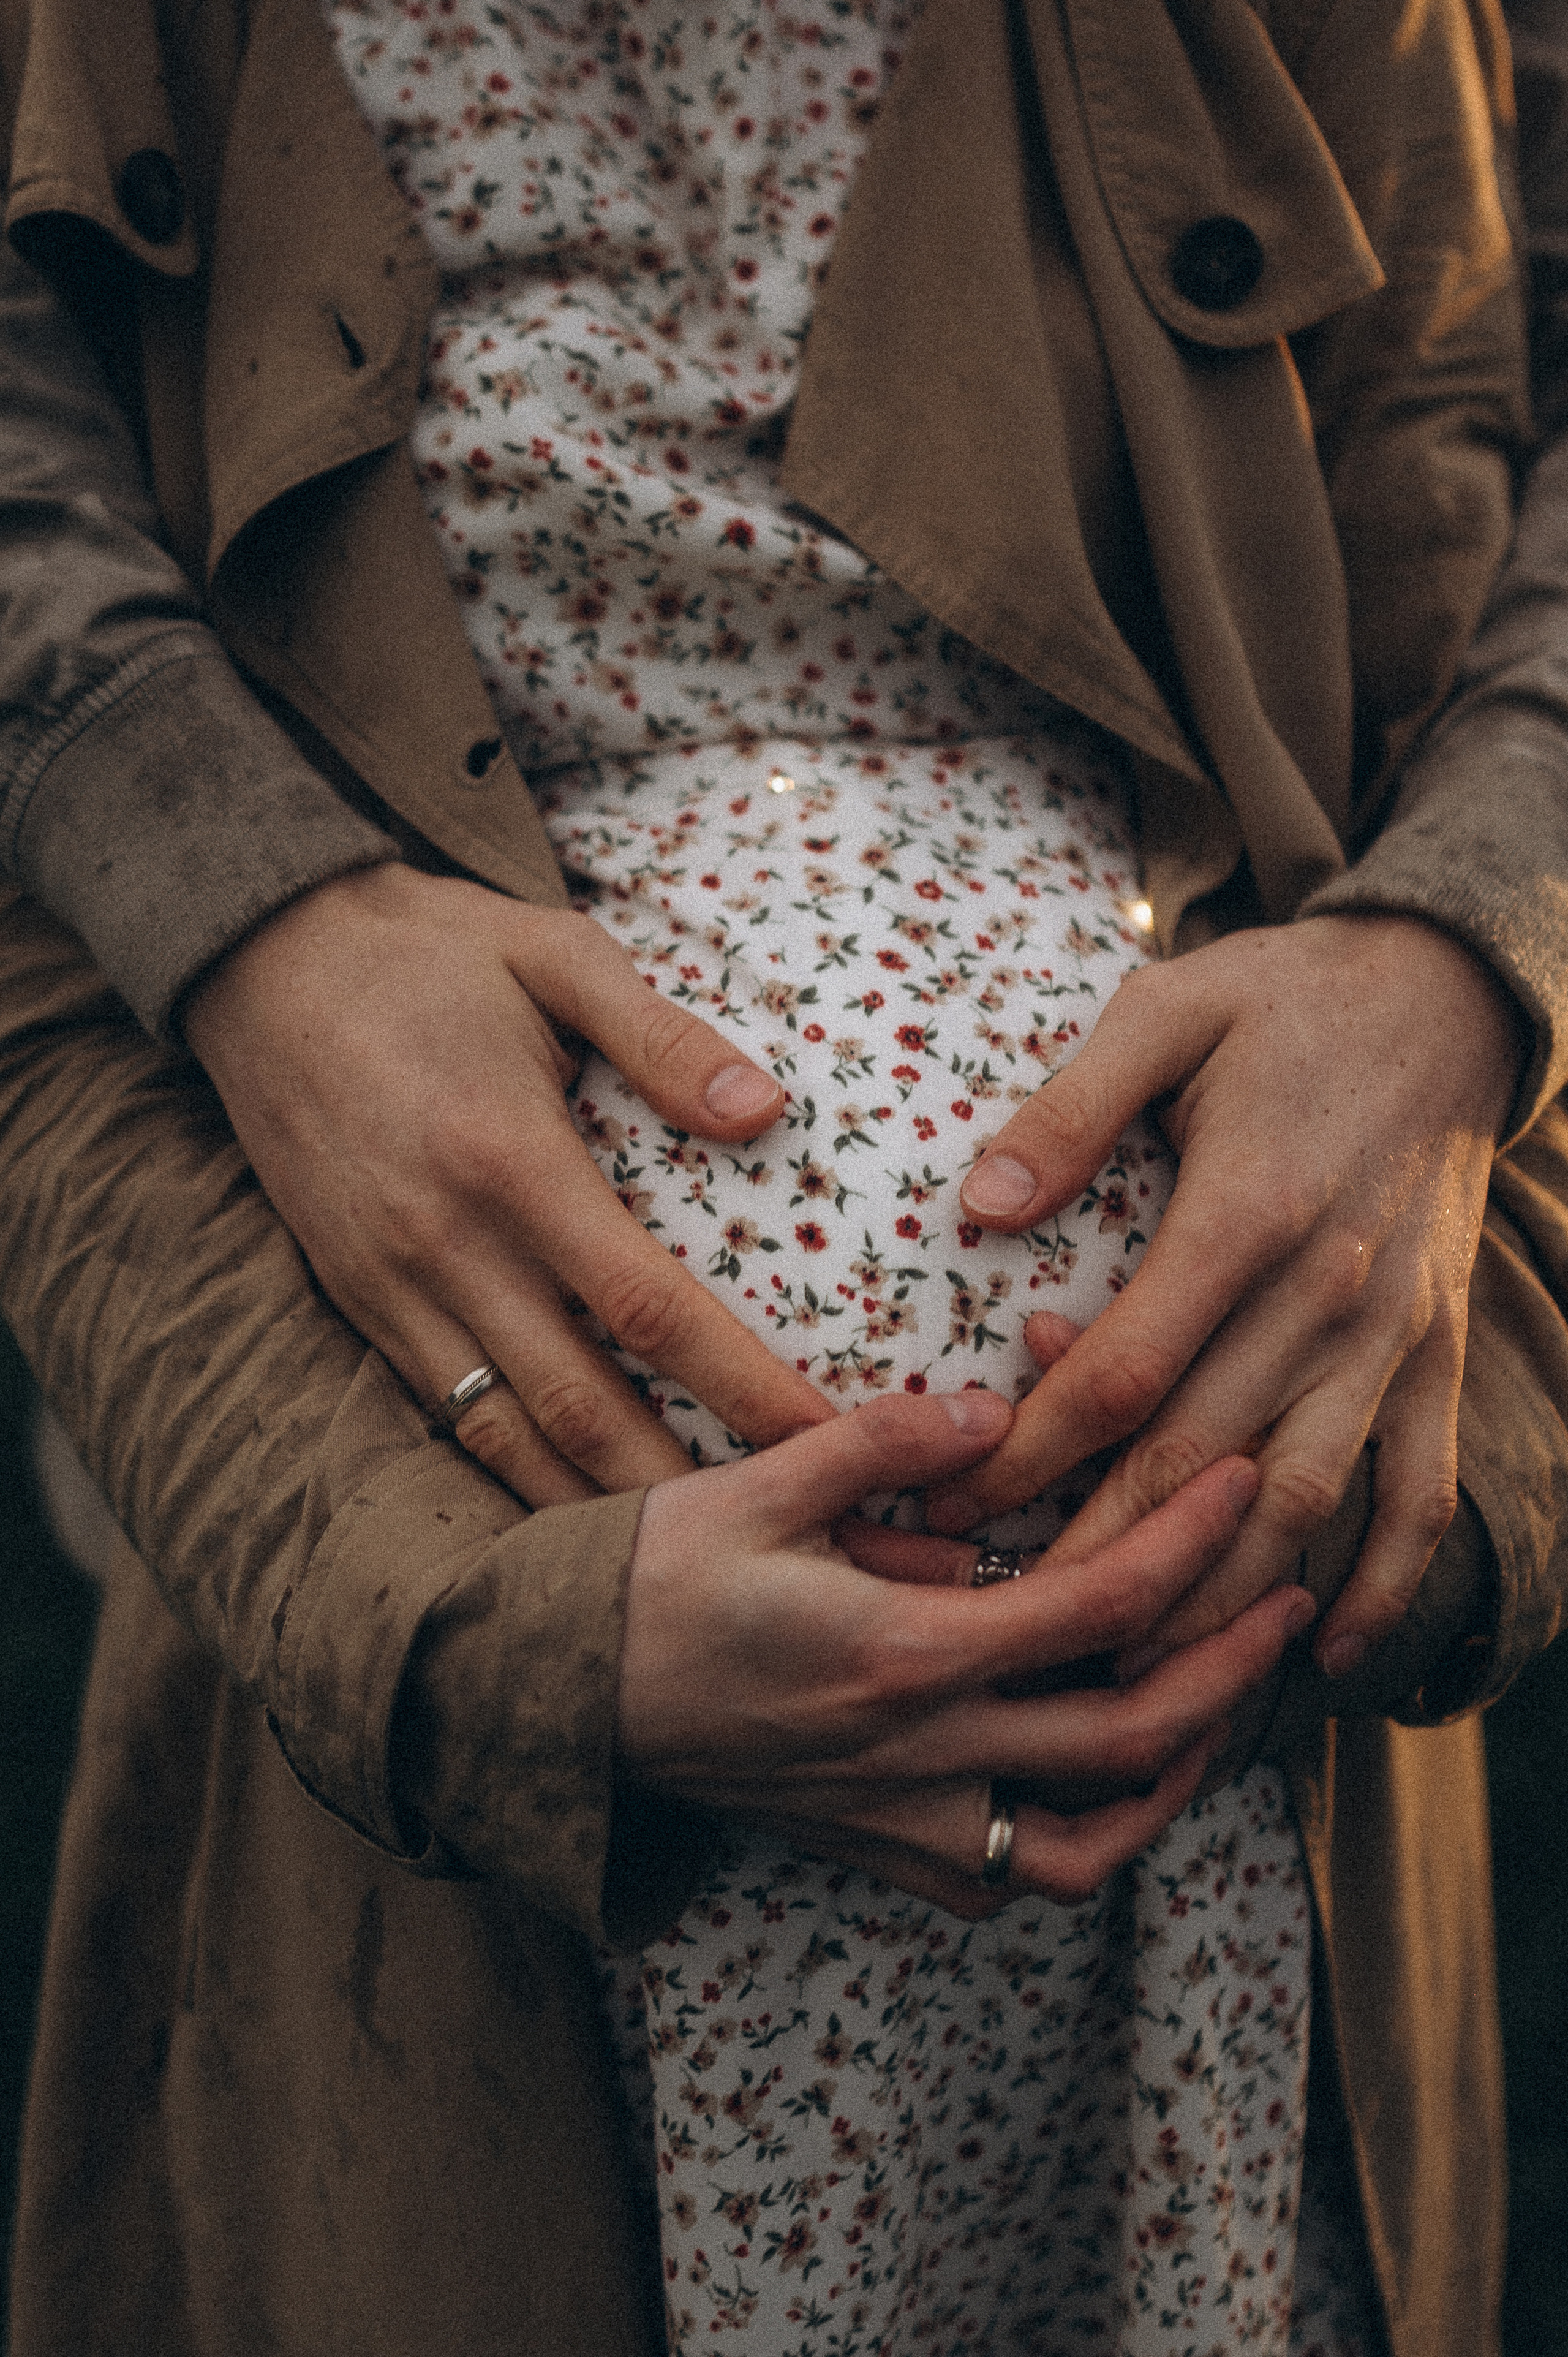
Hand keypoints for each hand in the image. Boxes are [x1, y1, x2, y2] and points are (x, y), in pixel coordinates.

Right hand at [185, 863, 830, 1503]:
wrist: (262, 956)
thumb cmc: (430, 949)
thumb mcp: (554, 952)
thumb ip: (660, 1033)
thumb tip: (765, 1111)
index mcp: (509, 1160)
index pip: (647, 1307)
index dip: (740, 1383)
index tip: (825, 1437)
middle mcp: (446, 1244)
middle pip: (580, 1404)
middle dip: (683, 1486)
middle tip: (777, 1536)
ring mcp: (391, 1284)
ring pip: (504, 1434)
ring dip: (595, 1506)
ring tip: (687, 1558)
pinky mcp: (353, 1299)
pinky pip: (443, 1412)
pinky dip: (511, 1472)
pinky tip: (573, 1507)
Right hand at [619, 1387, 1314, 1917]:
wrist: (544, 1695)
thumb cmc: (639, 1582)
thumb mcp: (754, 1484)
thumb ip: (879, 1445)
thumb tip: (988, 1414)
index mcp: (902, 1654)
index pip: (1094, 1606)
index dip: (1186, 1544)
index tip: (1237, 1484)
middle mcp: (917, 1752)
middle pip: (1126, 1741)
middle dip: (1227, 1673)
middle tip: (1284, 1607)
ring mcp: (894, 1815)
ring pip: (1078, 1848)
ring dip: (1163, 1788)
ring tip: (1206, 1718)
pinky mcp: (861, 1844)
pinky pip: (992, 1880)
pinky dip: (1057, 1846)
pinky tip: (1072, 1788)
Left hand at [925, 915, 1519, 1679]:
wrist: (1448, 998)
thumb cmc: (1282, 1005)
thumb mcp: (1167, 1011)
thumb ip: (1072, 1107)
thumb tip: (981, 1206)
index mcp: (1248, 1214)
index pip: (1119, 1377)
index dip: (1026, 1459)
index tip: (945, 1509)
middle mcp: (1327, 1294)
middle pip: (1197, 1464)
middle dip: (1092, 1558)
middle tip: (1005, 1630)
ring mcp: (1390, 1336)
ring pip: (1299, 1503)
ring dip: (1215, 1599)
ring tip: (1130, 1670)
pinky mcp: (1434, 1354)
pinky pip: (1421, 1493)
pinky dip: (1382, 1583)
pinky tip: (1326, 1657)